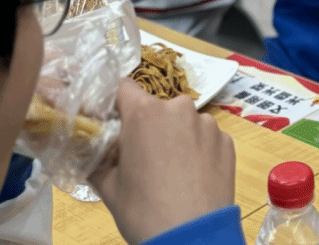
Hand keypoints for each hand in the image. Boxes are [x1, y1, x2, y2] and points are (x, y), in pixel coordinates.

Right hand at [90, 79, 235, 243]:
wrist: (192, 237)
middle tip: (143, 158)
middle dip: (149, 126)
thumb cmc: (144, 210)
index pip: (124, 87)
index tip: (113, 120)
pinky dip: (199, 151)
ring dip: (176, 138)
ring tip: (172, 172)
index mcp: (145, 113)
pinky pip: (206, 138)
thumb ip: (98, 158)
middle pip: (157, 108)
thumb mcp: (108, 186)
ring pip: (184, 122)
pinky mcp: (227, 141)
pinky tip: (194, 177)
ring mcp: (208, 124)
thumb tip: (91, 150)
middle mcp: (180, 109)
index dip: (116, 103)